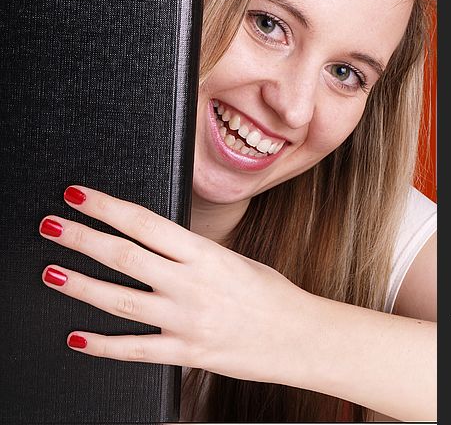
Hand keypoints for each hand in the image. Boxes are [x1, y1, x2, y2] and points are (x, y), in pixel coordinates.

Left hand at [39, 186, 308, 384]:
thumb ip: (192, 254)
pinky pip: (135, 349)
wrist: (299, 337)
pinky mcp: (186, 353)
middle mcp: (191, 285)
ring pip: (121, 301)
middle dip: (83, 238)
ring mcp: (186, 320)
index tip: (80, 196)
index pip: (145, 223)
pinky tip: (77, 336)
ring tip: (52, 272)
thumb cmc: (270, 293)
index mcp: (205, 254)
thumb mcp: (233, 259)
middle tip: (52, 225)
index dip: (107, 207)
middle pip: (125, 257)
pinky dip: (102, 344)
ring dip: (82, 286)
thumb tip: (152, 243)